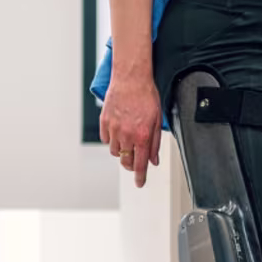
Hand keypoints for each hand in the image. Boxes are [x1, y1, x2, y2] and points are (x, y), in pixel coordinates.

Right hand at [99, 65, 161, 187]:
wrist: (131, 78)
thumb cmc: (146, 96)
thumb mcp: (158, 120)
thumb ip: (155, 142)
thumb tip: (154, 160)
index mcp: (142, 136)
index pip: (140, 164)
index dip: (140, 176)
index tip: (140, 183)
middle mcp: (127, 135)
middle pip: (126, 161)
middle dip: (130, 165)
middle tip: (135, 163)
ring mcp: (114, 128)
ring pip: (115, 151)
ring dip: (122, 152)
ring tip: (128, 143)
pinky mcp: (104, 121)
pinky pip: (106, 139)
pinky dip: (112, 141)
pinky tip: (119, 134)